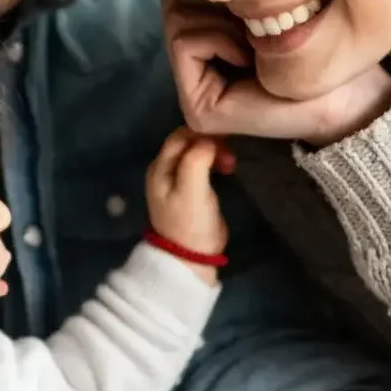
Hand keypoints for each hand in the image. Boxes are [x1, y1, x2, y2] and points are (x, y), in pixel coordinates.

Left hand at [144, 126, 228, 279]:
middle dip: (211, 141)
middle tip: (231, 153)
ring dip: (215, 151)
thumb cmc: (190, 223)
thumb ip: (196, 161)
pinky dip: (215, 161)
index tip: (227, 138)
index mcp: (160, 167)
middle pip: (188, 141)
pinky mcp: (191, 187)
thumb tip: (209, 140)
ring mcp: (177, 178)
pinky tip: (227, 168)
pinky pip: (203, 164)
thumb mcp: (191, 191)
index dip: (203, 132)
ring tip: (230, 164)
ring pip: (197, 151)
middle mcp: (165, 168)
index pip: (181, 135)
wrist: (191, 257)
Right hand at [160, 0, 390, 146]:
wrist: (348, 96)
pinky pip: (185, 40)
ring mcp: (191, 90)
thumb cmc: (323, 43)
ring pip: (175, 14)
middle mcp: (192, 65)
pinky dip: (219, 38)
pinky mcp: (197, 108)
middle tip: (257, 28)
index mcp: (205, 36)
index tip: (260, 9)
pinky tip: (251, 59)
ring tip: (255, 44)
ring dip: (220, 19)